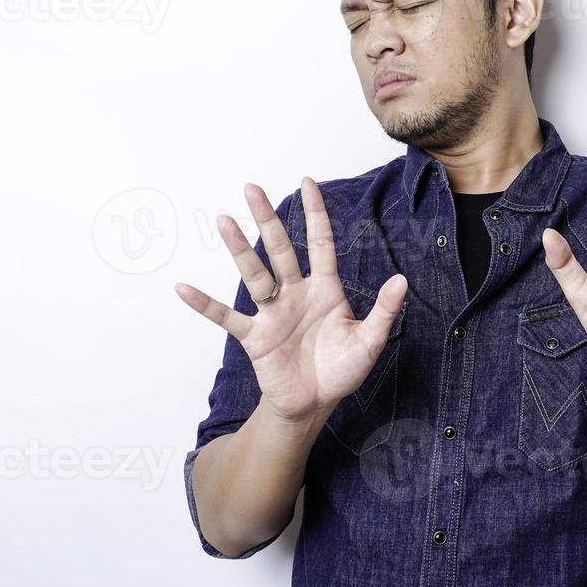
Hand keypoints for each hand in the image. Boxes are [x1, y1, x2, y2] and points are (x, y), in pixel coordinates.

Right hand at [175, 177, 407, 431]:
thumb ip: (384, 311)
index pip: (320, 243)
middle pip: (280, 249)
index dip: (315, 214)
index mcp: (325, 290)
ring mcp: (272, 313)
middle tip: (251, 188)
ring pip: (254, 274)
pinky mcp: (255, 337)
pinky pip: (226, 317)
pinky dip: (205, 305)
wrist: (315, 404)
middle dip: (267, 219)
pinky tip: (184, 289)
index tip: (307, 183)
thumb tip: (402, 280)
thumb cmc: (341, 370)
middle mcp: (295, 294)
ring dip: (239, 249)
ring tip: (225, 221)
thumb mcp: (370, 341)